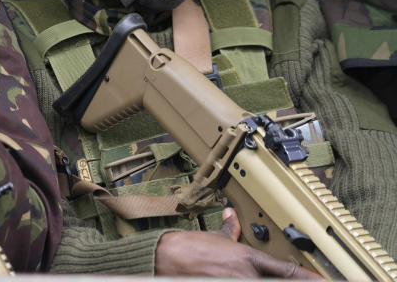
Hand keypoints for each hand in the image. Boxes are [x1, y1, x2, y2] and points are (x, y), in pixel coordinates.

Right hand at [155, 208, 320, 277]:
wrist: (168, 258)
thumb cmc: (189, 248)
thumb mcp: (214, 237)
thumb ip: (229, 229)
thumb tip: (232, 215)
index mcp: (248, 258)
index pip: (287, 271)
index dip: (309, 279)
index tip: (324, 281)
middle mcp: (247, 276)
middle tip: (311, 281)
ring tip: (272, 277)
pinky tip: (246, 281)